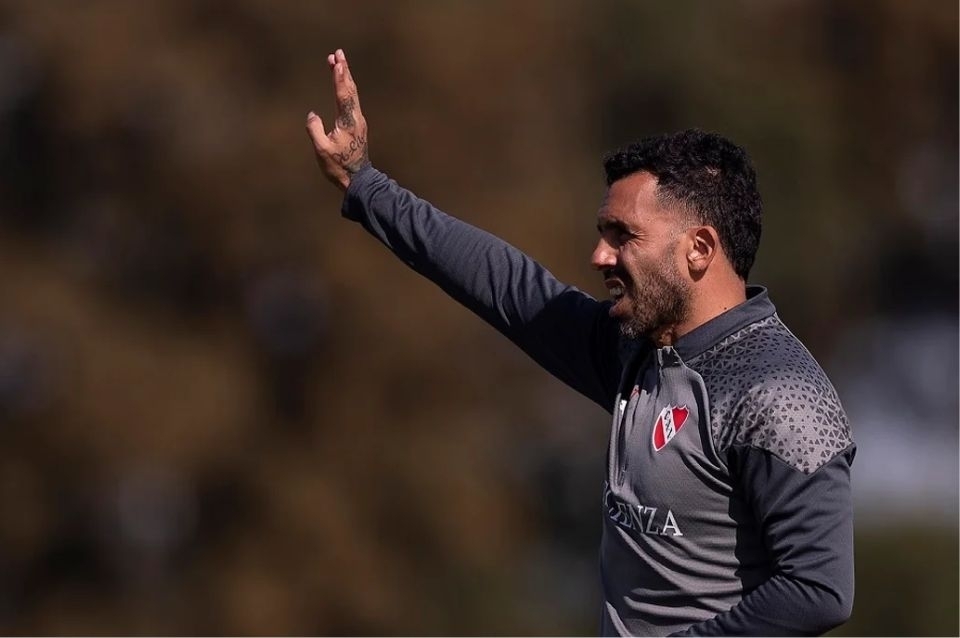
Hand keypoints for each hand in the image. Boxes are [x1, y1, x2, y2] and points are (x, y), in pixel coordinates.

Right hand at [306, 49, 368, 190]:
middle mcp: (356, 118)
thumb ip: (315, 130)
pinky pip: (351, 101)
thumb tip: (312, 114)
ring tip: (338, 63)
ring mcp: (358, 121)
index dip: (340, 78)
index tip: (337, 62)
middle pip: (350, 89)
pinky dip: (346, 88)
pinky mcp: (357, 125)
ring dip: (345, 77)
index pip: (343, 95)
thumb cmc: (339, 166)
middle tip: (338, 54)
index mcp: (348, 122)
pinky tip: (343, 85)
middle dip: (343, 70)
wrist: (358, 179)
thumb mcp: (322, 150)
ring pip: (352, 94)